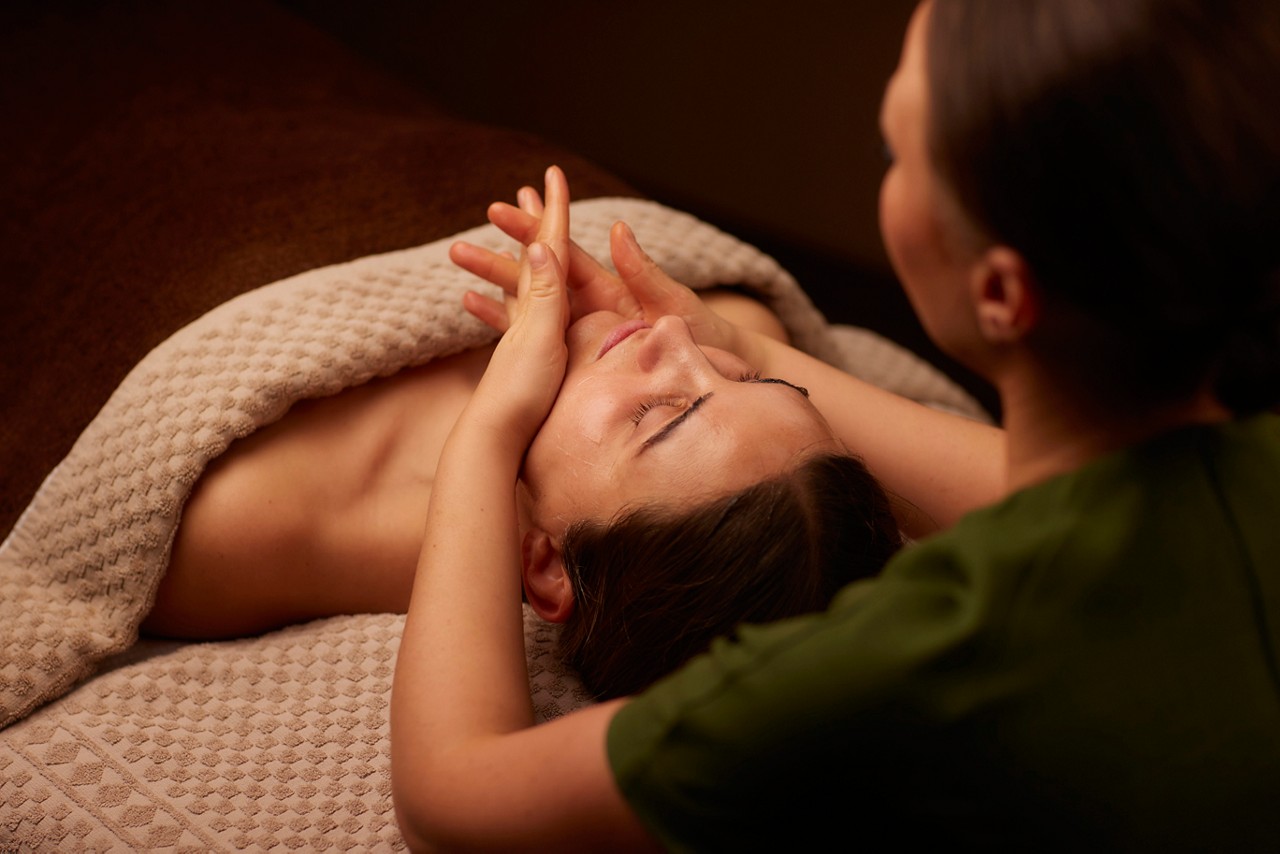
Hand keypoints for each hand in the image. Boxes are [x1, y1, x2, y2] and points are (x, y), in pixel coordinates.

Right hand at [452, 186, 742, 355]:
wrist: (718, 379)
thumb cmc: (704, 339)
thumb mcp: (674, 304)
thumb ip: (644, 272)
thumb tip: (617, 229)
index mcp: (611, 290)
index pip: (564, 256)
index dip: (534, 230)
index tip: (504, 208)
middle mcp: (590, 308)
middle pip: (537, 278)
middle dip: (498, 259)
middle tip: (457, 247)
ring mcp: (580, 334)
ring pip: (528, 306)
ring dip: (494, 288)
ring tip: (459, 274)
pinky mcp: (576, 361)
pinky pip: (535, 341)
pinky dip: (505, 325)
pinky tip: (477, 313)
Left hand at [464, 167, 570, 445]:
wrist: (493, 439)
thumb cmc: (521, 394)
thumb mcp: (539, 339)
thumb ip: (544, 293)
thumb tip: (537, 242)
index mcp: (539, 305)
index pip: (550, 247)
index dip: (554, 209)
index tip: (552, 173)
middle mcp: (527, 315)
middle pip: (533, 259)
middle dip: (532, 223)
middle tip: (524, 190)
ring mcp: (520, 337)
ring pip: (521, 285)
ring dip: (519, 257)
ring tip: (512, 237)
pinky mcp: (517, 362)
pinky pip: (513, 322)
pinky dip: (508, 303)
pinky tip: (485, 301)